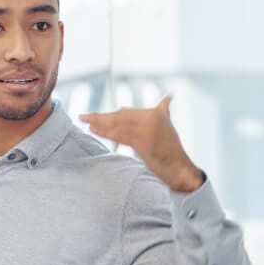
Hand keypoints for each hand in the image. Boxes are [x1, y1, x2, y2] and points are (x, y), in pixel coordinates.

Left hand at [80, 95, 206, 193]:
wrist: (180, 167)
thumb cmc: (172, 149)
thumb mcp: (169, 125)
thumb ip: (164, 110)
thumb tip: (168, 97)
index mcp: (156, 113)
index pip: (127, 112)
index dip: (110, 115)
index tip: (95, 116)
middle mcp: (152, 118)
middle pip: (120, 117)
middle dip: (100, 118)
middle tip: (83, 117)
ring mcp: (147, 130)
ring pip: (118, 126)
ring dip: (101, 125)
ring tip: (87, 124)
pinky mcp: (143, 142)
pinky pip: (121, 137)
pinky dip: (107, 133)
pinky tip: (96, 131)